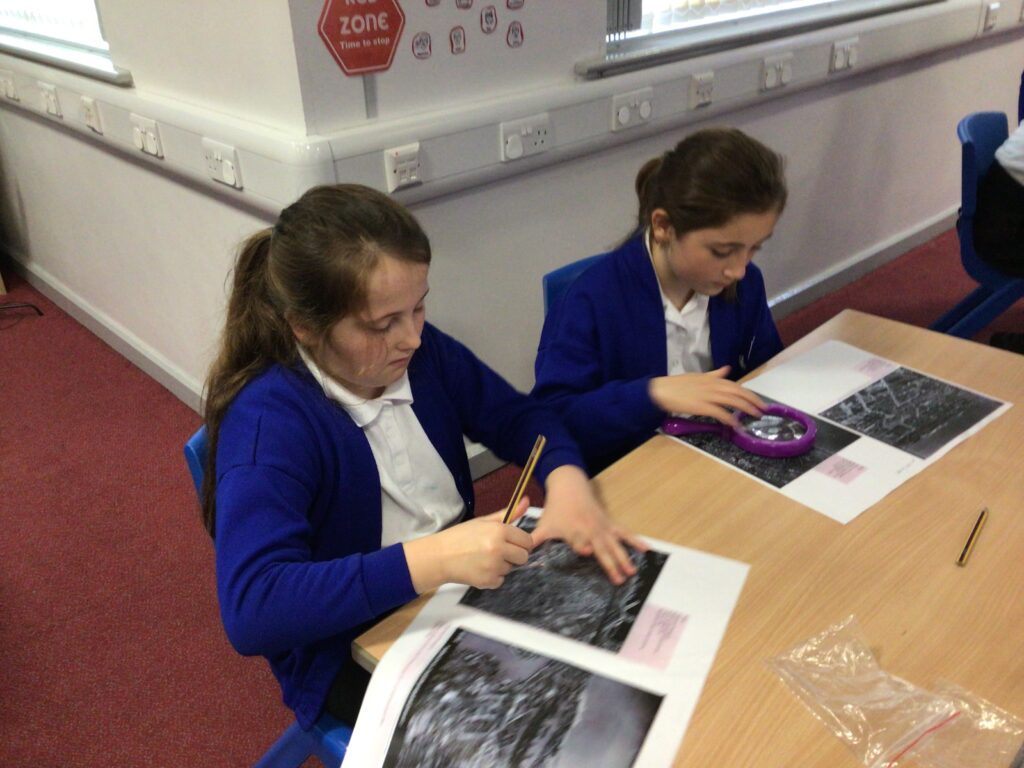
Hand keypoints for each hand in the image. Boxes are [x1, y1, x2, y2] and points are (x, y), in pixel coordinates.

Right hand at [403, 498, 533, 592]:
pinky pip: (500, 580)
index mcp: (499, 531)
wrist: (439, 556)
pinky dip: (493, 577)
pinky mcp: (488, 581)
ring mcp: (494, 566)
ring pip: (511, 569)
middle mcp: (499, 549)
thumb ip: (508, 513)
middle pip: (524, 557)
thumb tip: (526, 501)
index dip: (521, 542)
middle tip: (499, 551)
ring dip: (502, 566)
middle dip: (515, 555)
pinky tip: (480, 568)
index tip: (512, 542)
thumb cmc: (460, 536)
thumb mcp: (484, 521)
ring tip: (484, 559)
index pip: (527, 541)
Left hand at [531, 465, 646, 585]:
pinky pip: (624, 533)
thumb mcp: (544, 524)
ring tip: (632, 572)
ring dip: (624, 557)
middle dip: (609, 562)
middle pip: (601, 547)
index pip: (578, 540)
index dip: (582, 545)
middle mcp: (589, 529)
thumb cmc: (555, 509)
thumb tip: (520, 557)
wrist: (570, 486)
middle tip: (618, 578)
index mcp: (573, 530)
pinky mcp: (609, 523)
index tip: (587, 551)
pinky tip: (646, 550)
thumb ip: (534, 541)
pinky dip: (635, 541)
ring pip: (615, 544)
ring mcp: (602, 527)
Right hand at [649, 366, 764, 425]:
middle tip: (763, 410)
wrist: (661, 390)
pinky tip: (736, 424)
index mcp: (712, 379)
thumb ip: (714, 374)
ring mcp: (707, 395)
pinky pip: (719, 412)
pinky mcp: (701, 406)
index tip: (759, 401)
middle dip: (753, 400)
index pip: (735, 385)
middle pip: (738, 392)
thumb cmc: (677, 385)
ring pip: (732, 401)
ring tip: (755, 416)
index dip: (749, 393)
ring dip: (745, 408)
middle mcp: (712, 385)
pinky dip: (729, 418)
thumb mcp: (698, 376)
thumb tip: (727, 369)